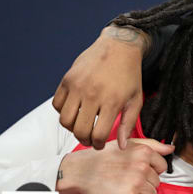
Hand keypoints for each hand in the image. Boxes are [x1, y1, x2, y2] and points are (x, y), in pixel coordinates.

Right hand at [53, 26, 149, 149]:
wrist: (119, 47)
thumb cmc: (130, 76)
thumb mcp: (135, 100)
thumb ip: (127, 124)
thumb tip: (120, 145)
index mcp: (111, 101)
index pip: (97, 134)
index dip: (97, 144)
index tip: (99, 144)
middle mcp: (92, 94)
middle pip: (79, 130)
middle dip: (84, 140)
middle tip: (89, 139)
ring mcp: (77, 86)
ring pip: (65, 120)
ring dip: (72, 128)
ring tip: (81, 126)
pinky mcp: (67, 79)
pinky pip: (57, 104)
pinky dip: (63, 112)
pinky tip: (75, 111)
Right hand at [56, 138, 173, 193]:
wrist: (80, 171)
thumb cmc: (104, 157)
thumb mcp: (127, 143)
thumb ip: (152, 145)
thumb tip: (171, 148)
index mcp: (144, 152)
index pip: (162, 167)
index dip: (151, 170)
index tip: (137, 170)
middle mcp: (142, 166)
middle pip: (157, 182)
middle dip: (145, 183)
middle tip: (128, 180)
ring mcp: (135, 183)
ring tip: (126, 188)